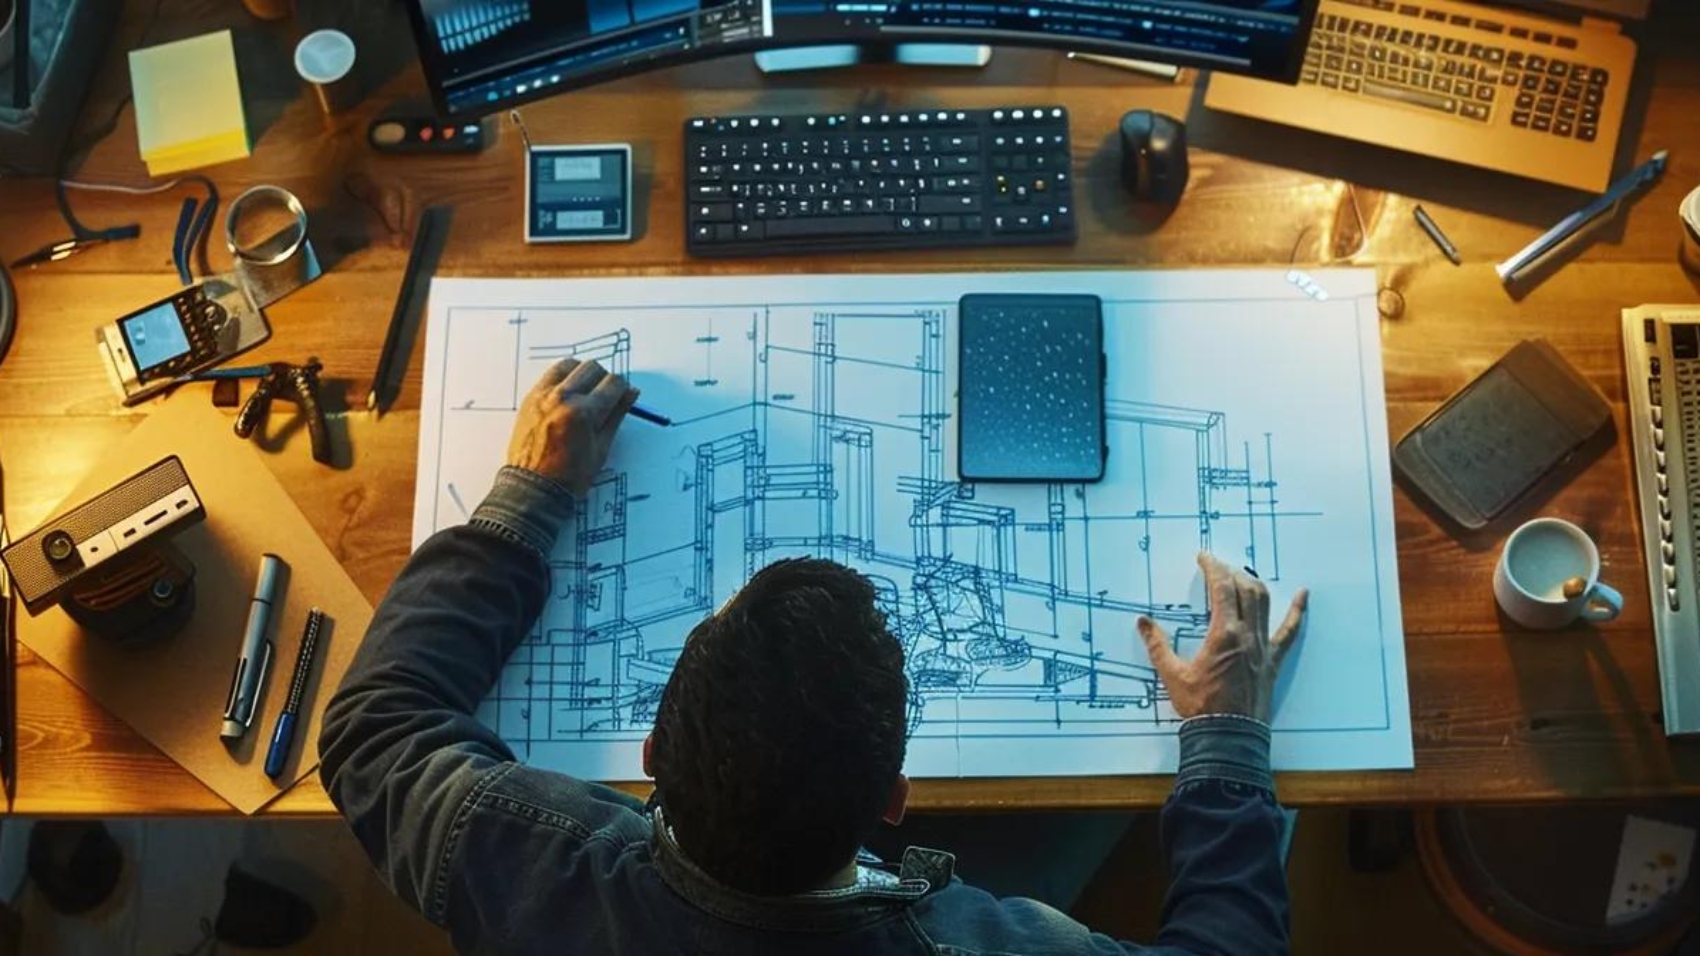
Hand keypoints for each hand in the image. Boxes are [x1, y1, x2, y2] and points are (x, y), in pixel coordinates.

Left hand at [506, 358, 638, 495]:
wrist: (534, 487)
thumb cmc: (569, 475)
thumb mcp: (602, 447)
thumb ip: (616, 415)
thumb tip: (630, 393)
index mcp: (584, 413)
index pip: (613, 383)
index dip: (622, 389)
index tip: (622, 396)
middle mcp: (562, 398)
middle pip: (593, 368)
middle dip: (604, 380)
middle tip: (605, 396)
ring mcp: (543, 396)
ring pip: (570, 365)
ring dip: (582, 374)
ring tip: (585, 393)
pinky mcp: (531, 398)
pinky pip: (550, 374)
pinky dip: (562, 378)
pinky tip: (567, 395)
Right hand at [1137, 553, 1306, 722]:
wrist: (1228, 736)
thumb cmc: (1201, 707)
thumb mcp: (1172, 674)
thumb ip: (1157, 645)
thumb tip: (1144, 623)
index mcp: (1223, 634)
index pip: (1222, 588)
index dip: (1213, 567)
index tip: (1204, 557)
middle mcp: (1247, 635)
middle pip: (1245, 589)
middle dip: (1230, 571)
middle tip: (1217, 566)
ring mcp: (1263, 647)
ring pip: (1264, 603)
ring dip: (1253, 583)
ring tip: (1242, 574)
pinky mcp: (1272, 661)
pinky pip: (1289, 632)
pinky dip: (1298, 611)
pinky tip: (1303, 596)